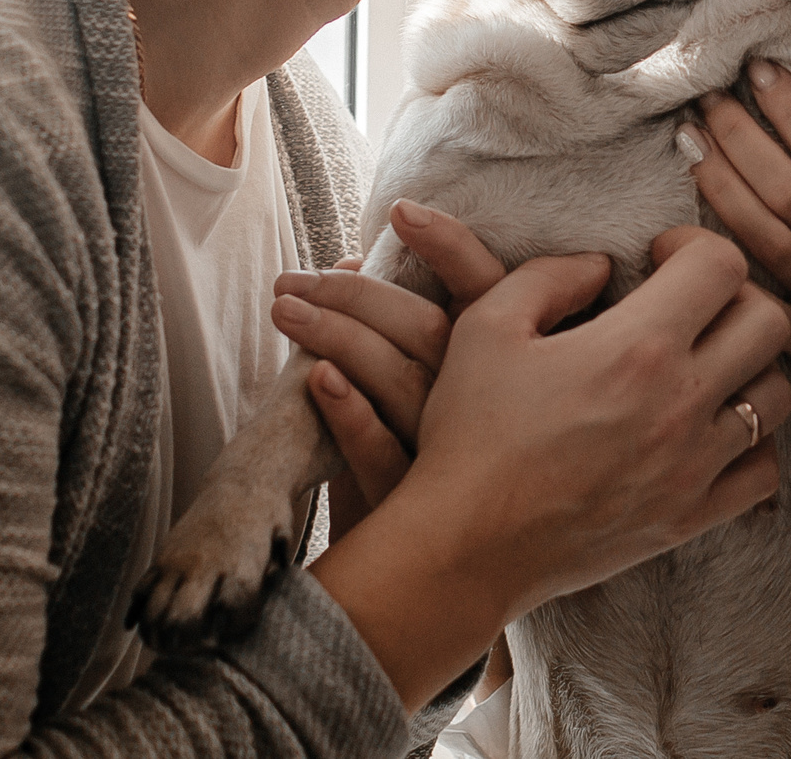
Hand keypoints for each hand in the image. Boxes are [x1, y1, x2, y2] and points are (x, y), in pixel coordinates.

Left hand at [271, 199, 506, 534]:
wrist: (454, 579)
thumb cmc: (440, 461)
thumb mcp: (439, 385)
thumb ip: (398, 326)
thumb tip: (346, 263)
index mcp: (506, 363)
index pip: (486, 288)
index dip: (449, 246)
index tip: (401, 211)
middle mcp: (490, 404)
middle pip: (428, 329)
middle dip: (357, 295)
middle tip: (292, 280)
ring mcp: (458, 457)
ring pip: (400, 384)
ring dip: (338, 339)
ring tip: (283, 312)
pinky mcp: (419, 509)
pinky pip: (385, 460)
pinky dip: (351, 417)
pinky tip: (318, 381)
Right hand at [309, 225, 790, 708]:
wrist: (464, 547)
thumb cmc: (470, 432)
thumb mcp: (488, 323)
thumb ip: (553, 273)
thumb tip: (603, 265)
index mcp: (636, 347)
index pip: (722, 264)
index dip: (694, 243)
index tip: (659, 257)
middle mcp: (681, 404)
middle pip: (770, 321)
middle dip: (735, 295)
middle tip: (689, 303)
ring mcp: (693, 467)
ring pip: (779, 394)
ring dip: (750, 366)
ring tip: (701, 363)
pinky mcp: (691, 517)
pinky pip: (766, 468)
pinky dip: (753, 440)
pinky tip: (708, 426)